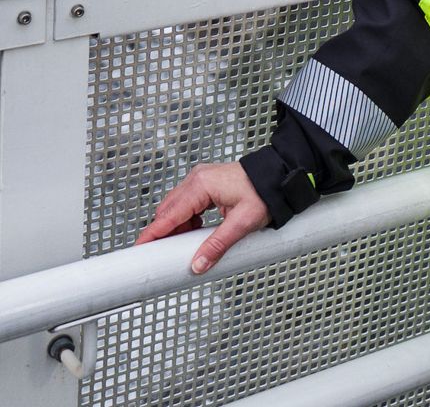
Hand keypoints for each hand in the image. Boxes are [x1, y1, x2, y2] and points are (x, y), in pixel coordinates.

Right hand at [135, 162, 269, 274]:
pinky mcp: (206, 183)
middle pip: (168, 210)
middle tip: (164, 254)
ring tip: (187, 244)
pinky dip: (187, 219)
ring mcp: (201, 179)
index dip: (152, 234)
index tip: (138, 249)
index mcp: (201, 185)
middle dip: (165, 233)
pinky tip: (196, 230)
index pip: (168, 215)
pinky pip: (187, 203)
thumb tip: (198, 264)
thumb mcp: (243, 222)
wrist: (281, 174)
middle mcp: (197, 178)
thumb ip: (217, 245)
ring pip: (176, 207)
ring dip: (177, 226)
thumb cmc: (265, 191)